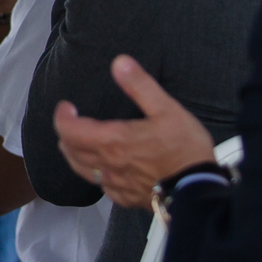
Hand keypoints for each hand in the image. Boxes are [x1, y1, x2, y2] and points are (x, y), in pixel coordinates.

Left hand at [51, 55, 215, 208]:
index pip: (70, 130)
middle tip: (71, 122)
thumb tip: (120, 63)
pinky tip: (102, 170)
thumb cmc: (185, 150)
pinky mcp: (128, 199)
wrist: (199, 191)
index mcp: (113, 141)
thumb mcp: (167, 110)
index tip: (66, 107)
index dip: (62, 117)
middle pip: (71, 150)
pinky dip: (94, 174)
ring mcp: (116, 184)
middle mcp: (108, 164)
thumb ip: (140, 86)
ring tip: (77, 143)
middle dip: (66, 134)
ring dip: (74, 154)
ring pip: (81, 170)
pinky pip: (101, 187)